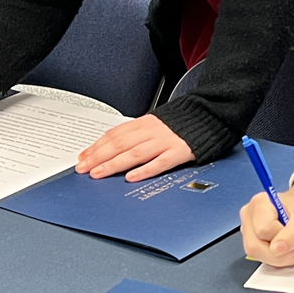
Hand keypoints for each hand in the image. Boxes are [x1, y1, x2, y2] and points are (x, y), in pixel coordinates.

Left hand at [74, 114, 194, 181]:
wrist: (210, 115)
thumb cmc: (183, 123)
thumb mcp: (156, 124)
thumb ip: (137, 135)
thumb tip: (114, 148)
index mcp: (145, 124)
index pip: (115, 135)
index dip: (97, 146)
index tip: (83, 157)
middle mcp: (152, 132)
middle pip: (120, 144)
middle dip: (99, 157)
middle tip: (84, 168)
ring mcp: (165, 142)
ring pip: (135, 153)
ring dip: (114, 164)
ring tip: (100, 174)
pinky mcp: (179, 152)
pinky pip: (160, 162)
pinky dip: (144, 170)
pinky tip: (132, 177)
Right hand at [239, 172, 293, 266]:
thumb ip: (293, 234)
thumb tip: (277, 249)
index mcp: (259, 203)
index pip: (263, 230)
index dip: (282, 239)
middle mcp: (249, 216)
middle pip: (255, 246)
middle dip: (281, 254)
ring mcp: (249, 231)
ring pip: (258, 255)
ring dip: (283, 258)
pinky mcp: (254, 243)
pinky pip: (263, 258)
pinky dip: (281, 258)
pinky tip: (293, 250)